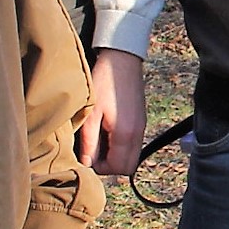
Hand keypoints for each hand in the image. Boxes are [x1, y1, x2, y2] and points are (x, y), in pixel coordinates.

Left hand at [81, 49, 146, 177]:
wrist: (122, 60)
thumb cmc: (103, 83)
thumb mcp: (90, 114)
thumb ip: (89, 142)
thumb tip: (87, 163)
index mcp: (125, 134)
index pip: (118, 168)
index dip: (101, 168)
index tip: (87, 156)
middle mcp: (137, 134)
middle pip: (128, 167)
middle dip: (110, 165)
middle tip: (93, 152)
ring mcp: (141, 127)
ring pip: (131, 156)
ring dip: (115, 155)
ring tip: (99, 140)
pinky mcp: (141, 121)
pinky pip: (133, 144)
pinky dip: (120, 146)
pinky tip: (107, 131)